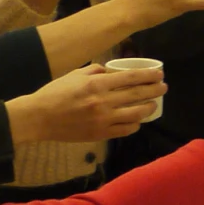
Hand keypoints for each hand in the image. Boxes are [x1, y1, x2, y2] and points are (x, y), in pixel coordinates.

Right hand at [7, 63, 163, 144]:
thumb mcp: (74, 75)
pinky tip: (137, 120)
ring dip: (148, 108)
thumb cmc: (55, 93)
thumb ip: (95, 71)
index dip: (148, 75)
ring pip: (136, 114)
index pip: (130, 77)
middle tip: (164, 87)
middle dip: (155, 90)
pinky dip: (135, 125)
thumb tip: (112, 71)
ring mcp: (103, 119)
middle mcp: (103, 101)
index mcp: (97, 84)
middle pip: (138, 95)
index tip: (159, 74)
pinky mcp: (100, 134)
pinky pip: (125, 130)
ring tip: (153, 104)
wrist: (39, 117)